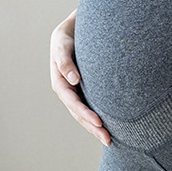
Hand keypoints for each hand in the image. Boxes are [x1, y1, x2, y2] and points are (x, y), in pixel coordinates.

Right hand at [50, 9, 110, 145]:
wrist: (76, 30)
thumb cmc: (69, 35)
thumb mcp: (63, 43)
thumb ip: (65, 60)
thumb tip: (72, 79)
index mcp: (60, 82)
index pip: (73, 103)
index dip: (85, 114)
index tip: (99, 122)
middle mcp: (67, 91)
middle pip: (79, 114)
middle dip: (93, 128)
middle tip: (108, 139)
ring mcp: (77, 93)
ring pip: (85, 115)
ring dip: (96, 128)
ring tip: (110, 140)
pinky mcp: (86, 92)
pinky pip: (93, 108)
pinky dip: (99, 119)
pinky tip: (112, 128)